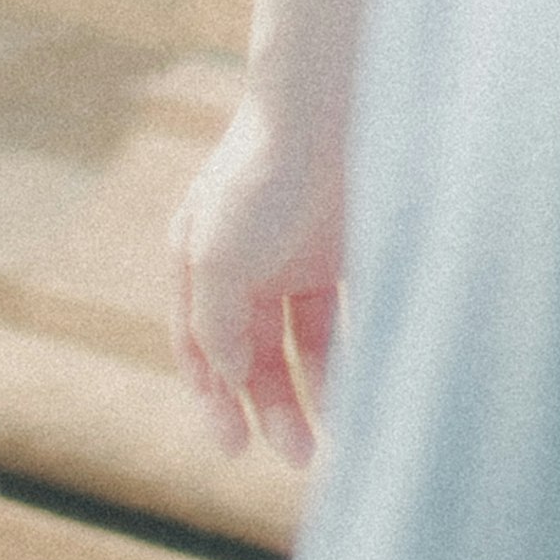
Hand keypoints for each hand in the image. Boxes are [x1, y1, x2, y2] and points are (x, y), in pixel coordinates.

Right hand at [170, 82, 346, 468]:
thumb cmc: (261, 173)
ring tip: (327, 438)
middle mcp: (251, 264)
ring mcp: (300, 256)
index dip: (215, 401)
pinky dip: (349, 358)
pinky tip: (356, 392)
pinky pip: (345, 319)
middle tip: (295, 454)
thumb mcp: (214, 254)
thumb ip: (213, 323)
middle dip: (271, 408)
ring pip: (303, 345)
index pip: (203, 349)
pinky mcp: (347, 249)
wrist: (331, 105)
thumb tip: (229, 379)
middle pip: (256, 355)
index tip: (233, 447)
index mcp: (203, 262)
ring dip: (312, 393)